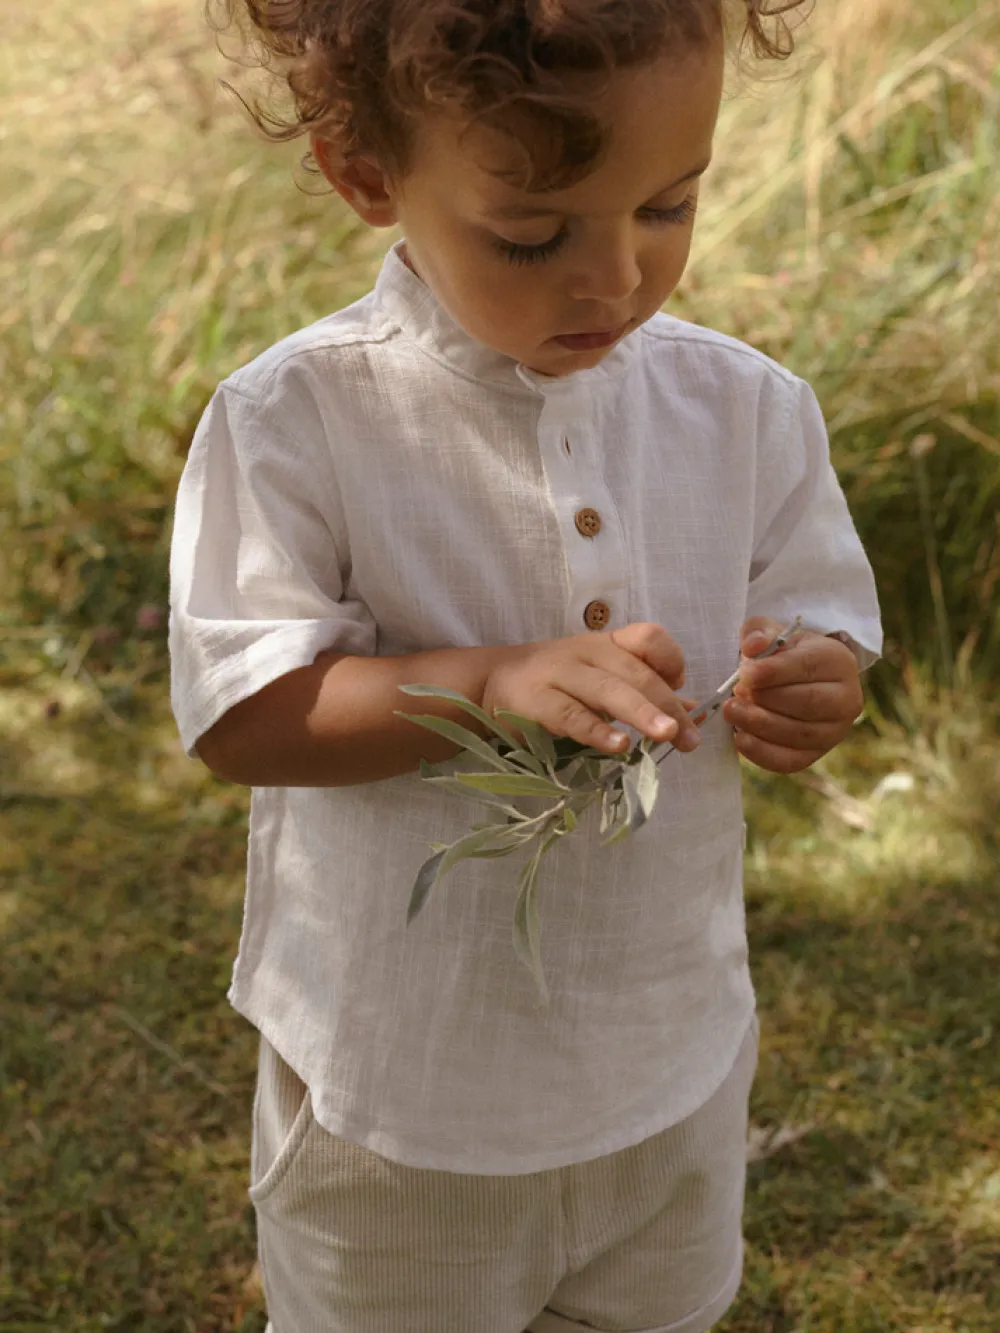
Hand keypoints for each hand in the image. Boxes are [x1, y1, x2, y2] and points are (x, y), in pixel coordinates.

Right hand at [481, 622, 701, 755]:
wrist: (492, 682)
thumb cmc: (557, 683)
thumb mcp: (602, 679)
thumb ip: (646, 693)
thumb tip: (694, 713)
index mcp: (608, 644)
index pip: (649, 637)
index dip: (672, 659)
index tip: (682, 686)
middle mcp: (588, 653)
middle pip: (637, 673)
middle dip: (668, 706)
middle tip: (691, 738)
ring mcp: (561, 675)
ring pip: (609, 690)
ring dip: (642, 712)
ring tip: (669, 736)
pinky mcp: (537, 702)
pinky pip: (572, 715)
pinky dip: (597, 731)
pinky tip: (619, 746)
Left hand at [722, 617, 862, 773]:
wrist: (796, 681)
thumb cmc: (783, 655)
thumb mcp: (772, 633)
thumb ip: (759, 631)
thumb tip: (753, 646)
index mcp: (838, 661)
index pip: (808, 667)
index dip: (774, 672)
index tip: (744, 674)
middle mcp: (846, 699)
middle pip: (807, 702)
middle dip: (766, 699)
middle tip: (735, 694)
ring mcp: (835, 731)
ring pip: (798, 733)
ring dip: (759, 724)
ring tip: (732, 711)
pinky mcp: (817, 754)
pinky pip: (790, 760)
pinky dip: (762, 753)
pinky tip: (740, 738)